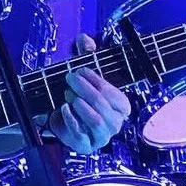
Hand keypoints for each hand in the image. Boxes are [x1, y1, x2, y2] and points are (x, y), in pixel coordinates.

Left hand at [48, 35, 131, 155]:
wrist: (63, 121)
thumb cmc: (80, 97)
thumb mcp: (84, 75)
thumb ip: (86, 55)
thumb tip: (84, 39)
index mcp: (121, 107)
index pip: (115, 94)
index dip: (97, 81)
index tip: (81, 69)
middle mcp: (116, 123)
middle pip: (104, 106)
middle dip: (85, 90)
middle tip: (70, 78)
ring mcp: (102, 137)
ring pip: (97, 122)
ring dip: (81, 106)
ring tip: (68, 94)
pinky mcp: (86, 146)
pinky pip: (81, 134)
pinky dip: (71, 120)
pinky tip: (64, 108)